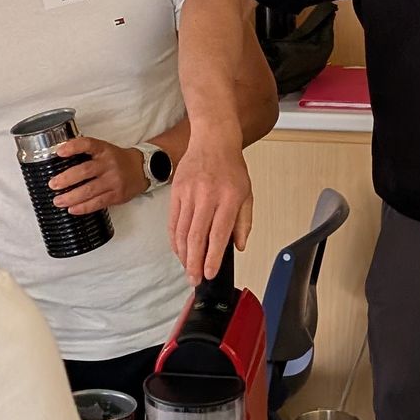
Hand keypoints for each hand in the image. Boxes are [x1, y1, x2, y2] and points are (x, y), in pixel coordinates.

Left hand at [49, 137, 146, 215]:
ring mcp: (114, 180)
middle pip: (85, 171)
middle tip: (52, 184)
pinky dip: (84, 207)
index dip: (73, 147)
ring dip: (71, 197)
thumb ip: (87, 153)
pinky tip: (72, 209)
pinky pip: (98, 203)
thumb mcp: (104, 150)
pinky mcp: (117, 195)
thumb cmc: (117, 160)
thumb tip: (60, 160)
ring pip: (89, 190)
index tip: (59, 152)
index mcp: (103, 150)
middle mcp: (108, 164)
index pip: (87, 144)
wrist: (141, 169)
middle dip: (66, 179)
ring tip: (58, 201)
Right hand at [168, 134, 252, 280]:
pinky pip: (172, 221)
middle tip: (194, 279)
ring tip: (187, 268)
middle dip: (194, 262)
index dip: (212, 258)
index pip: (218, 234)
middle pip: (196, 237)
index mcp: (228, 198)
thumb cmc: (231, 167)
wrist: (213, 140)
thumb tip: (238, 246)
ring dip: (183, 254)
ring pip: (181, 231)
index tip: (209, 273)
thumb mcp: (247, 194)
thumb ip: (244, 222)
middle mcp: (207, 196)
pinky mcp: (176, 191)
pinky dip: (174, 239)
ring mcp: (189, 193)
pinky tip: (179, 250)